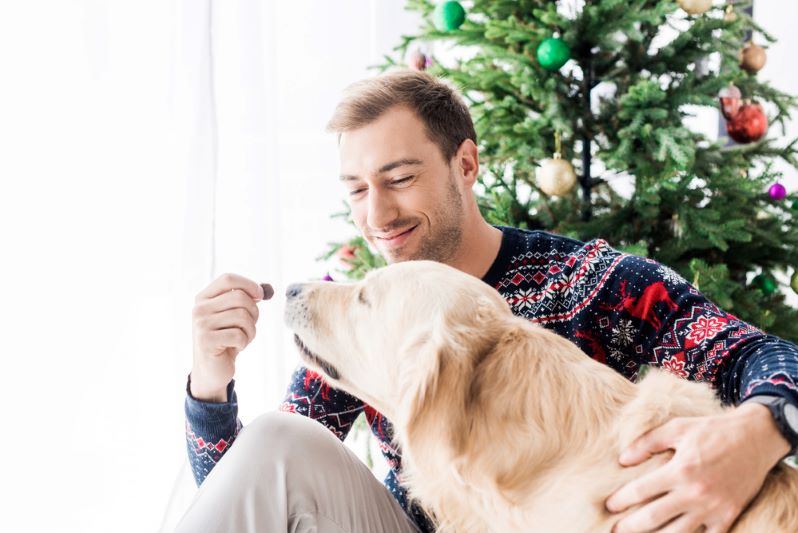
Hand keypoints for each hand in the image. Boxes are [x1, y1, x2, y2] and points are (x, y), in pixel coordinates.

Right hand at [191, 273, 271, 401]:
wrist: (212, 370)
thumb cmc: (226, 339)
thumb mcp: (234, 316)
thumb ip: (245, 300)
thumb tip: (265, 289)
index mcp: (204, 298)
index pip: (228, 278)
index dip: (248, 284)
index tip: (261, 296)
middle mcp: (199, 308)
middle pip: (239, 297)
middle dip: (254, 311)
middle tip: (251, 324)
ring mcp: (201, 325)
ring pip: (242, 316)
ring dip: (251, 329)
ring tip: (243, 338)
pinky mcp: (206, 341)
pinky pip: (239, 335)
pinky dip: (244, 342)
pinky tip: (236, 347)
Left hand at [605, 404, 788, 531]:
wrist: (755, 439)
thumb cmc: (712, 430)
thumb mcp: (676, 428)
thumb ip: (647, 443)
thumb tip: (622, 460)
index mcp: (680, 470)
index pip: (640, 491)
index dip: (621, 500)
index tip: (610, 506)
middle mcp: (695, 492)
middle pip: (654, 518)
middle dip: (631, 526)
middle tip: (615, 530)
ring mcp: (713, 508)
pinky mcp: (728, 516)